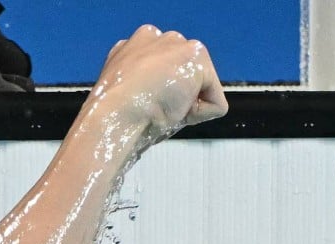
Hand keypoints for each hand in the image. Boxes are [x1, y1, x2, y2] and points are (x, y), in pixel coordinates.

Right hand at [90, 25, 228, 142]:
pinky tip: (177, 109)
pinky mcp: (197, 58)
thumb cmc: (120, 113)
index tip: (148, 105)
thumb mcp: (132, 92)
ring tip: (164, 107)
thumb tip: (163, 94)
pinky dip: (201, 115)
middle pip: (189, 78)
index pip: (169, 74)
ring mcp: (179, 44)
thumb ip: (150, 82)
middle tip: (156, 107)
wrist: (118, 114)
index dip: (165, 98)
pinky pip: (216, 104)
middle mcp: (158, 37)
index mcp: (138, 44)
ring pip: (203, 88)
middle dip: (180, 97)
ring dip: (189, 105)